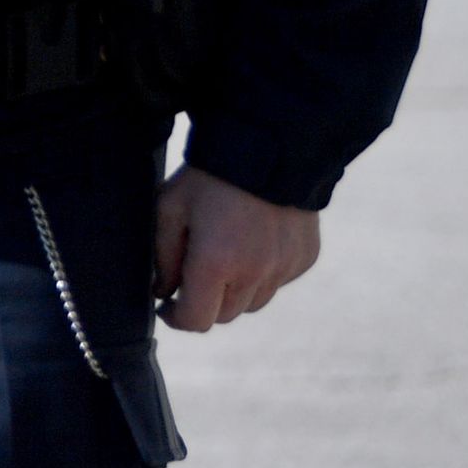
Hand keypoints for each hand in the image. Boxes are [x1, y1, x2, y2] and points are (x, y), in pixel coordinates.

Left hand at [153, 164, 319, 332]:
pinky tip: (251, 244)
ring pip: (253, 303)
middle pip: (225, 315)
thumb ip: (163, 256)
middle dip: (204, 303)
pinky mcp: (305, 259)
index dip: (177, 318)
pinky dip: (262, 275)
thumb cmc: (209, 176)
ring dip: (234, 292)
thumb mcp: (170, 207)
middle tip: (191, 276)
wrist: (271, 147)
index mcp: (216, 263)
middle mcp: (256, 274)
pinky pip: (278, 282)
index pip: (197, 320)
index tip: (166, 305)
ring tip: (222, 255)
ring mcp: (285, 269)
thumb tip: (164, 292)